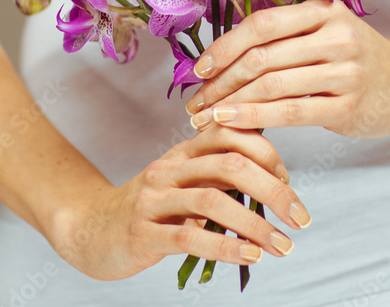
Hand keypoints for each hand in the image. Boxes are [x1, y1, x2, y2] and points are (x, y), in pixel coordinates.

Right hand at [46, 125, 308, 280]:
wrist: (89, 229)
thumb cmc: (150, 208)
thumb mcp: (185, 182)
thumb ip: (221, 174)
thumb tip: (276, 177)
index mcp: (183, 151)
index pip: (231, 133)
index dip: (267, 152)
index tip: (288, 180)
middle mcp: (169, 168)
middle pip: (230, 164)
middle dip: (274, 190)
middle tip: (301, 217)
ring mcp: (153, 199)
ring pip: (212, 200)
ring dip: (256, 224)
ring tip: (282, 246)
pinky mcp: (142, 233)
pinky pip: (189, 237)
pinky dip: (226, 246)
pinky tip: (251, 256)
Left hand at [185, 0, 389, 137]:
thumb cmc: (359, 60)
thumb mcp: (328, 33)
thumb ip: (287, 37)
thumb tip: (223, 54)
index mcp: (323, 11)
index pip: (262, 24)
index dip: (224, 45)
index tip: (199, 69)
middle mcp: (335, 36)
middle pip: (262, 56)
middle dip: (221, 82)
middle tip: (194, 103)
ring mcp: (345, 70)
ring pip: (273, 84)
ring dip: (231, 103)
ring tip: (205, 118)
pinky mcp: (349, 104)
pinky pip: (292, 111)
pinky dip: (256, 117)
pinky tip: (232, 123)